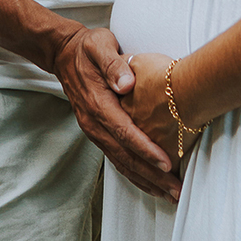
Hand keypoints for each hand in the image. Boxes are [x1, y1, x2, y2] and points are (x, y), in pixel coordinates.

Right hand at [53, 27, 180, 201]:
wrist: (64, 54)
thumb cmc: (88, 48)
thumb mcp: (100, 46)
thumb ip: (113, 64)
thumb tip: (127, 83)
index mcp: (97, 104)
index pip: (124, 132)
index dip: (145, 149)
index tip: (166, 163)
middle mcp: (93, 123)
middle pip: (124, 156)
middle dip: (151, 176)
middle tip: (176, 190)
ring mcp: (94, 131)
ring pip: (120, 162)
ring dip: (145, 181)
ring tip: (169, 194)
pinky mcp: (97, 133)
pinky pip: (116, 159)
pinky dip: (133, 174)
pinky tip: (149, 184)